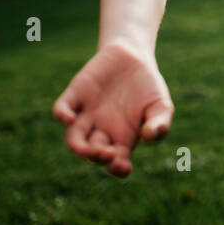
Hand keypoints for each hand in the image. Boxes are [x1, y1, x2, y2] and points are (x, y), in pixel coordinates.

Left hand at [52, 41, 173, 177]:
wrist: (134, 55)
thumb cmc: (149, 86)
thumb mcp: (161, 106)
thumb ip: (160, 124)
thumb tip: (148, 138)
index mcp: (121, 138)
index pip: (115, 163)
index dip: (117, 169)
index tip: (124, 166)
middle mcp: (100, 130)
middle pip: (92, 153)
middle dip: (98, 156)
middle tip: (107, 152)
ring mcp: (86, 113)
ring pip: (73, 137)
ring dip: (77, 147)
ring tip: (84, 149)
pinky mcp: (75, 94)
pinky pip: (62, 109)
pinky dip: (62, 115)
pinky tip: (69, 118)